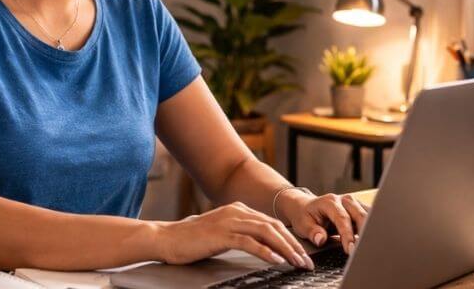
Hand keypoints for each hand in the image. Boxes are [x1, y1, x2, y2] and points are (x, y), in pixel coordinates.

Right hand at [154, 202, 315, 269]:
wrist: (166, 238)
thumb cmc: (192, 240)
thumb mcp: (222, 233)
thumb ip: (241, 234)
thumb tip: (264, 246)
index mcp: (239, 210)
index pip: (272, 223)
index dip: (290, 239)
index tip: (302, 254)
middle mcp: (237, 211)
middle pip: (274, 226)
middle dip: (293, 245)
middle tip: (306, 261)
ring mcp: (229, 221)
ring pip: (266, 232)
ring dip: (286, 249)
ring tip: (297, 262)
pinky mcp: (221, 234)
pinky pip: (249, 242)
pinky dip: (266, 251)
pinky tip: (276, 260)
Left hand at [276, 190, 368, 254]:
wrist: (305, 207)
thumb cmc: (305, 217)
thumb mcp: (303, 225)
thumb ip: (312, 232)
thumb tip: (320, 239)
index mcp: (330, 202)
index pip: (343, 219)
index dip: (348, 235)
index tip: (350, 250)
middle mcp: (345, 200)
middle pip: (360, 215)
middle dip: (364, 234)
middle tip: (363, 251)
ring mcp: (354, 204)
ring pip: (369, 216)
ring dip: (371, 231)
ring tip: (371, 247)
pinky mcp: (360, 209)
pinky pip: (371, 218)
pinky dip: (373, 229)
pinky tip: (373, 241)